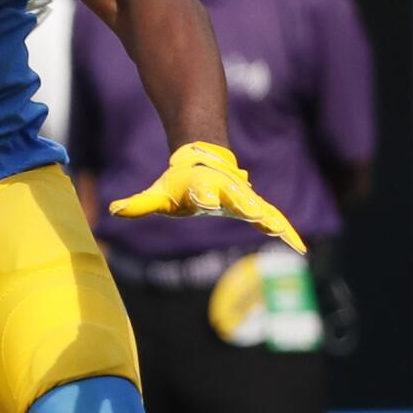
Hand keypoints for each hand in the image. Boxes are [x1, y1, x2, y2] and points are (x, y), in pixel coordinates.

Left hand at [108, 140, 306, 253]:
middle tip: (256, 216)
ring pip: (260, 210)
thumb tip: (112, 211)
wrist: (204, 165)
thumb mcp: (158, 194)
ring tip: (287, 236)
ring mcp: (244, 199)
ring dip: (271, 221)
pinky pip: (273, 221)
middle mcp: (227, 192)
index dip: (202, 195)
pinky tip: (299, 248)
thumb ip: (139, 204)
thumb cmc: (179, 184)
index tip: (204, 198)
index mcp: (201, 187)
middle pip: (237, 200)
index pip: (201, 192)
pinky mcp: (255, 209)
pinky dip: (285, 232)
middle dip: (245, 207)